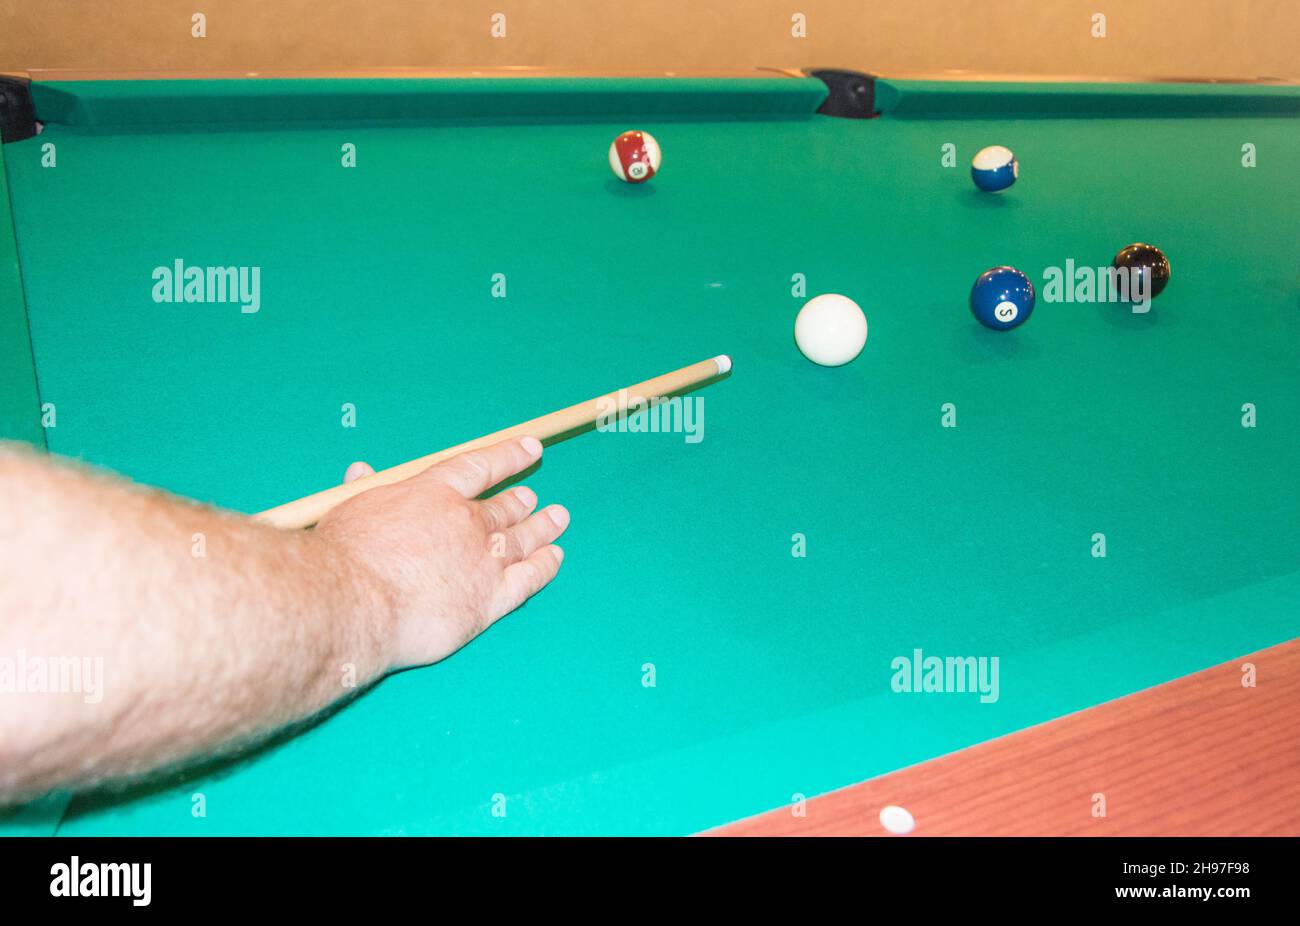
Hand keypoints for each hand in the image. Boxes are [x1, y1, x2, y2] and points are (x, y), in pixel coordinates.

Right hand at [315, 437, 568, 670]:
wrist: (355, 603)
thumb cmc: (343, 557)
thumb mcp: (347, 509)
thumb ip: (363, 490)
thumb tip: (360, 470)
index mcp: (433, 492)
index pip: (481, 466)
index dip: (509, 455)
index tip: (531, 447)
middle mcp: (466, 521)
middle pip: (504, 507)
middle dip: (521, 501)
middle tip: (533, 497)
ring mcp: (483, 560)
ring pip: (523, 538)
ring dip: (542, 526)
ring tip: (558, 517)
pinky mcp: (490, 600)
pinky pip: (529, 578)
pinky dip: (545, 566)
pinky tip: (555, 558)